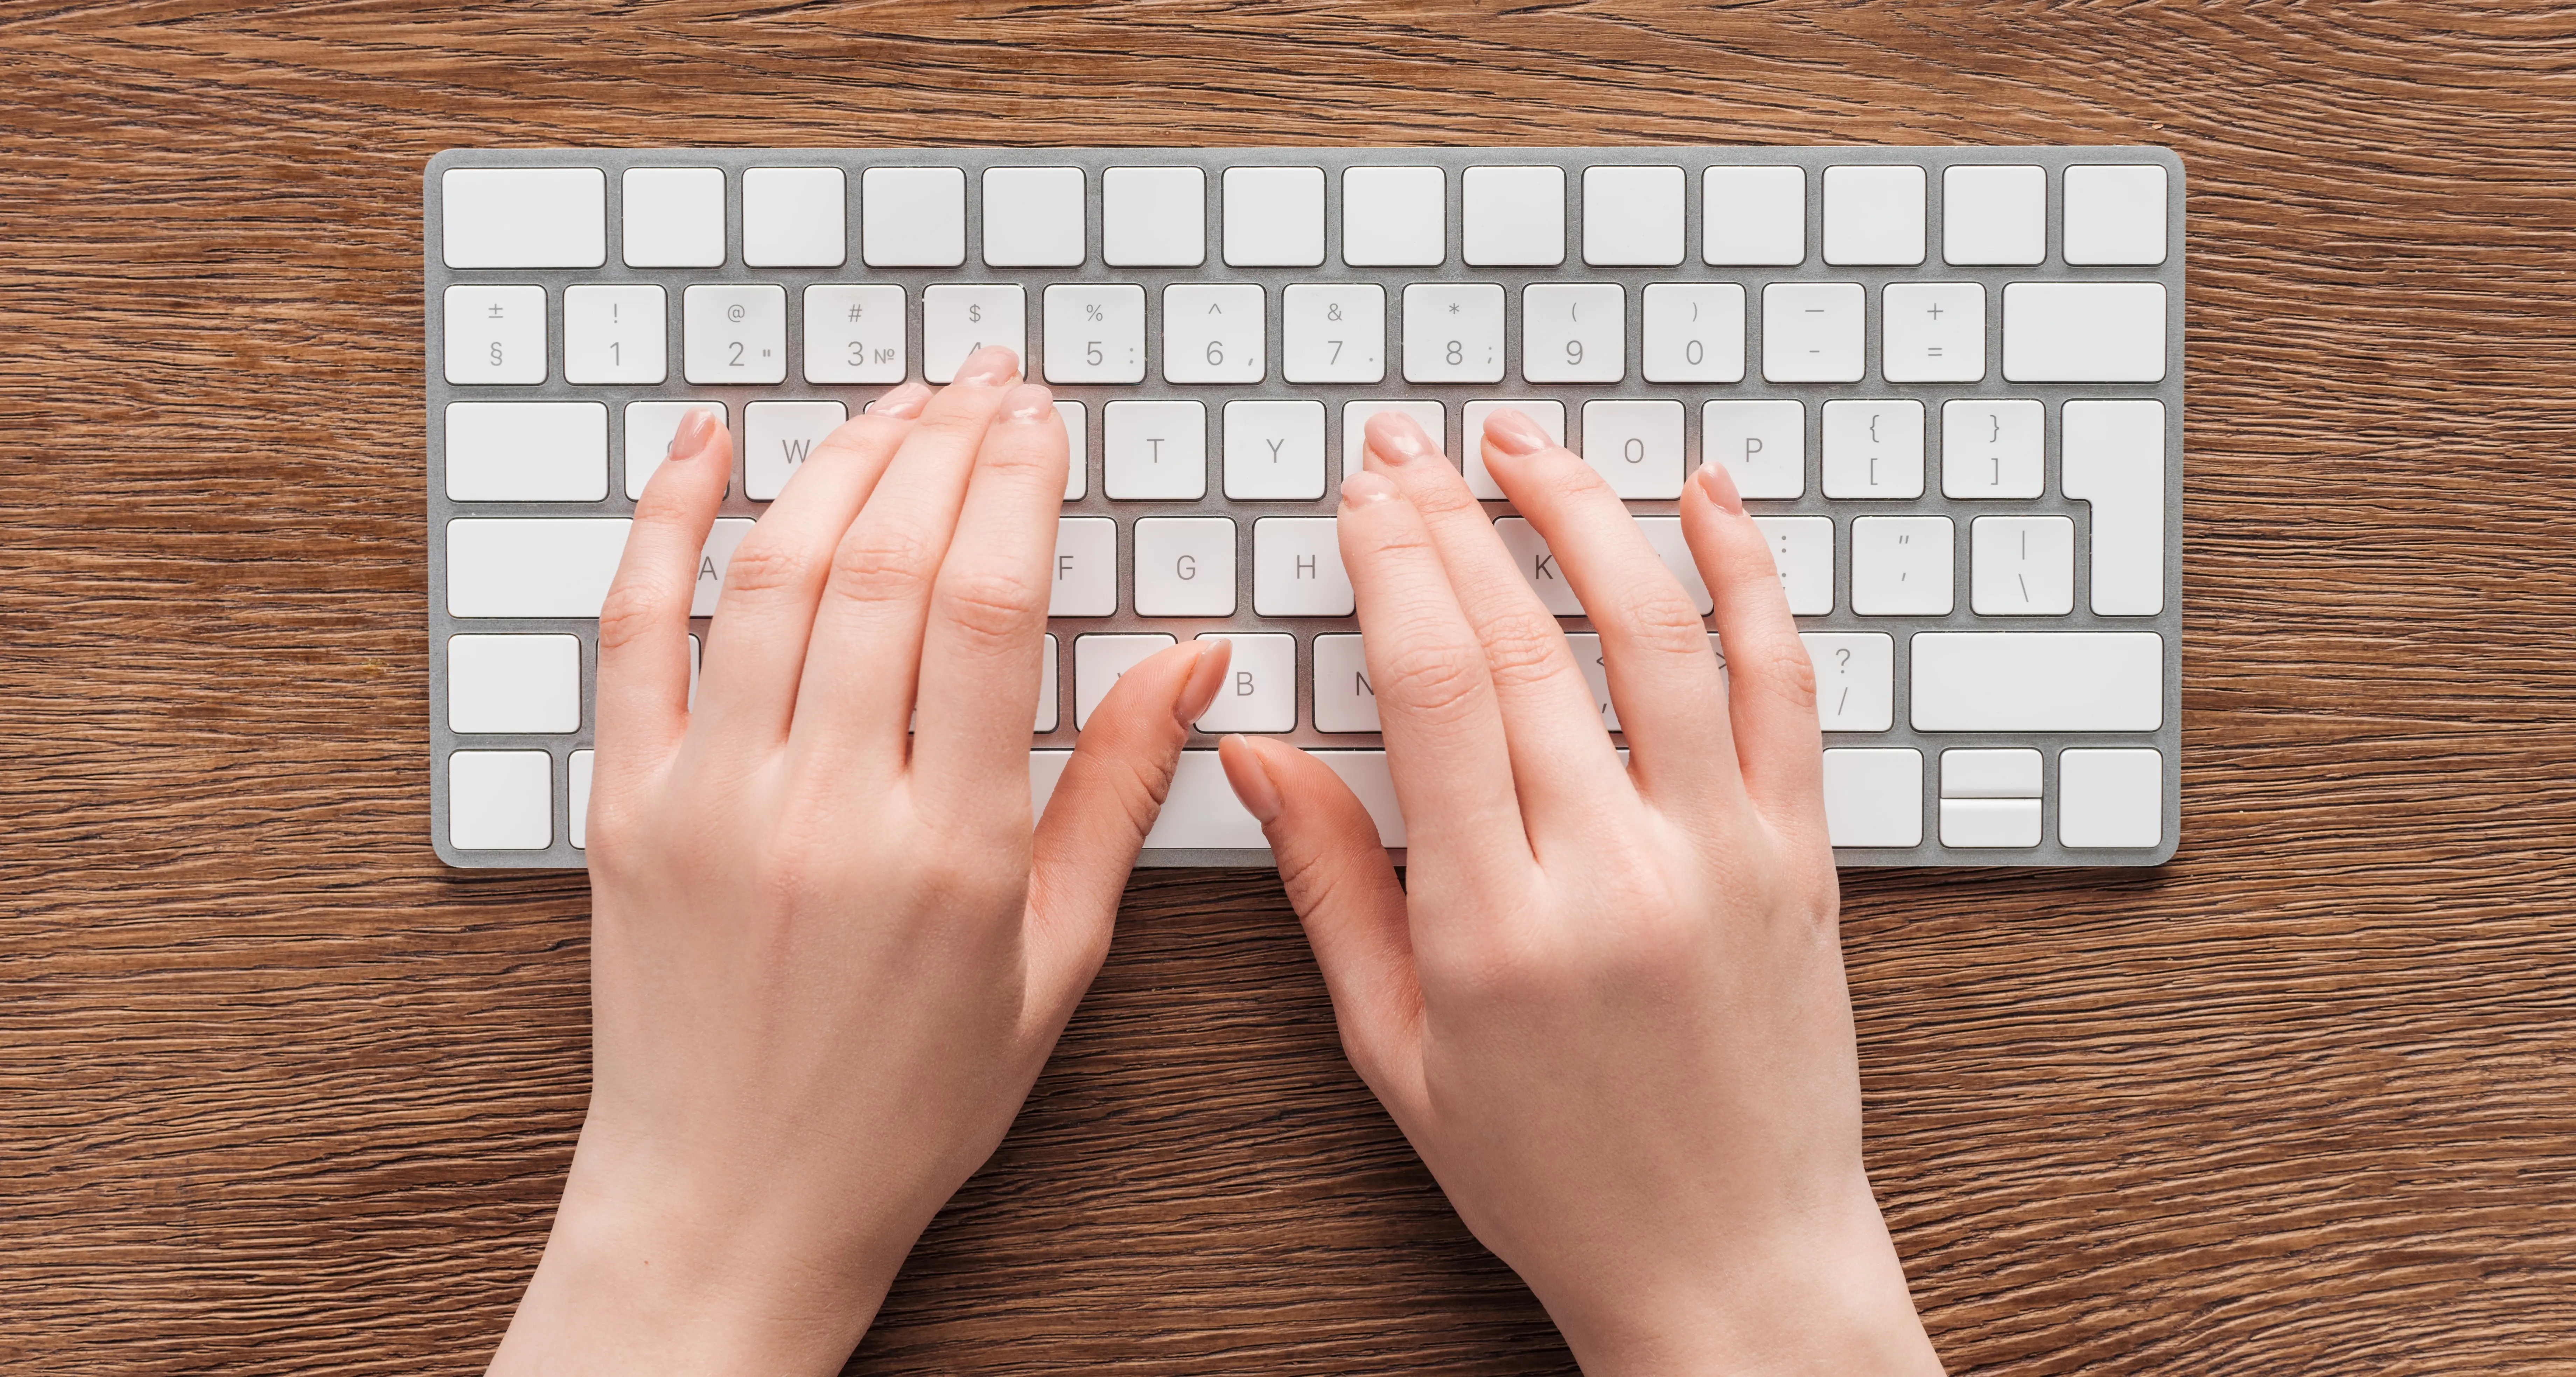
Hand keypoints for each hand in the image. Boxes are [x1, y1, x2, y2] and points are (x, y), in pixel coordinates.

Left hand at [488, 347, 1230, 1376]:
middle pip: (887, 564)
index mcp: (949, 849)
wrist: (737, 1202)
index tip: (1039, 419)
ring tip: (895, 404)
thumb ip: (1114, 797)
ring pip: (775, 574)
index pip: (986, 605)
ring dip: (842, 462)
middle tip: (983, 380)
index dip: (1016, 486)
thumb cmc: (906, 1102)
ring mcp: (710, 797)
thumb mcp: (1053, 965)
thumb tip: (1189, 660)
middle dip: (945, 444)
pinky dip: (666, 522)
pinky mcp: (624, 807)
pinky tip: (709, 445)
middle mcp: (824, 806)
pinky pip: (631, 630)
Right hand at [1218, 410, 1941, 1374]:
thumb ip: (1332, 889)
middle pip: (1526, 640)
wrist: (1730, 1261)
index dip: (1392, 565)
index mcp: (1499, 926)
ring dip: (1587, 513)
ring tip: (1526, 445)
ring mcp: (1724, 853)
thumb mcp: (1399, 1054)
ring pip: (1657, 630)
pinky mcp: (1802, 856)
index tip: (1363, 498)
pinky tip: (1707, 501)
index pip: (1435, 686)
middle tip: (1409, 448)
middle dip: (1455, 518)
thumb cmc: (1555, 1176)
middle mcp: (1617, 871)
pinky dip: (1748, 577)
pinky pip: (1785, 684)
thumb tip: (1259, 755)